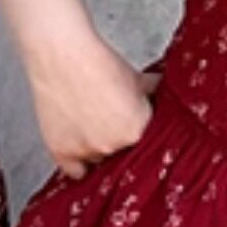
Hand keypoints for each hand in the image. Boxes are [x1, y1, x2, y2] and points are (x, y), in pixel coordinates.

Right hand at [34, 36, 157, 180]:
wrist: (61, 54)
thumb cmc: (97, 62)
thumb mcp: (136, 78)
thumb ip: (153, 94)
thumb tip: (165, 96)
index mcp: (137, 130)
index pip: (145, 143)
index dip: (138, 132)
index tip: (131, 125)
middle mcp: (113, 146)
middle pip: (121, 154)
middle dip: (118, 140)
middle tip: (109, 121)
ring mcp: (86, 151)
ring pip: (98, 161)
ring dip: (97, 149)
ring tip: (90, 124)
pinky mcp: (61, 152)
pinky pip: (75, 171)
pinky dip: (77, 163)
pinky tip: (79, 146)